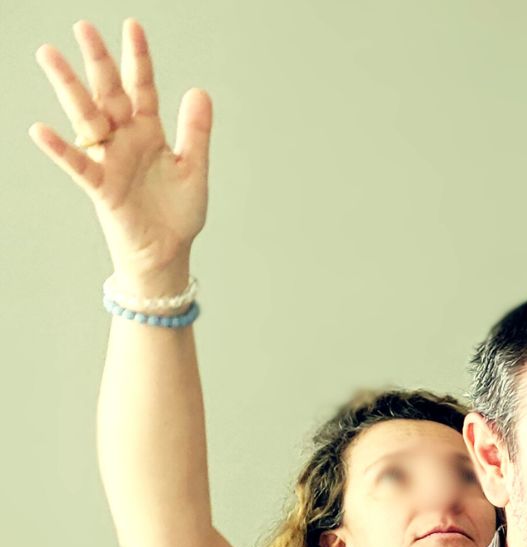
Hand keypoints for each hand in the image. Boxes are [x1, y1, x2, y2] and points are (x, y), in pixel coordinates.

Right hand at [29, 20, 210, 295]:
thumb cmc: (177, 213)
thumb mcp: (193, 168)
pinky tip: (40, 130)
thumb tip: (199, 91)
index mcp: (149, 132)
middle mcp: (125, 139)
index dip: (138, 59)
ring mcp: (110, 160)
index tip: (133, 26)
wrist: (168, 253)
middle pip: (108, 92)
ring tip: (50, 55)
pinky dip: (59, 149)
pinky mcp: (101, 186)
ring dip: (69, 87)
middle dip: (98, 60)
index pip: (142, 87)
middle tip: (83, 26)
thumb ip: (195, 132)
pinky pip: (77, 164)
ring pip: (86, 116)